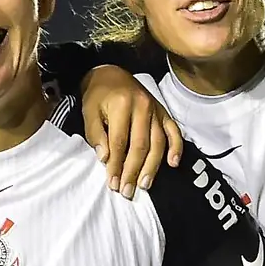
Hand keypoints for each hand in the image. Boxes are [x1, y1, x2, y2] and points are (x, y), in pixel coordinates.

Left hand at [80, 65, 181, 196]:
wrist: (111, 74)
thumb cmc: (98, 96)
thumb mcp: (88, 112)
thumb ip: (95, 134)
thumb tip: (105, 158)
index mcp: (122, 105)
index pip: (120, 142)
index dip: (116, 165)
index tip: (113, 183)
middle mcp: (142, 107)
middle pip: (140, 145)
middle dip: (133, 171)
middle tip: (127, 191)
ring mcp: (156, 109)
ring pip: (158, 142)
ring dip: (152, 166)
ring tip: (144, 184)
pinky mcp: (163, 112)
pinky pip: (174, 131)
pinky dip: (176, 147)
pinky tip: (173, 163)